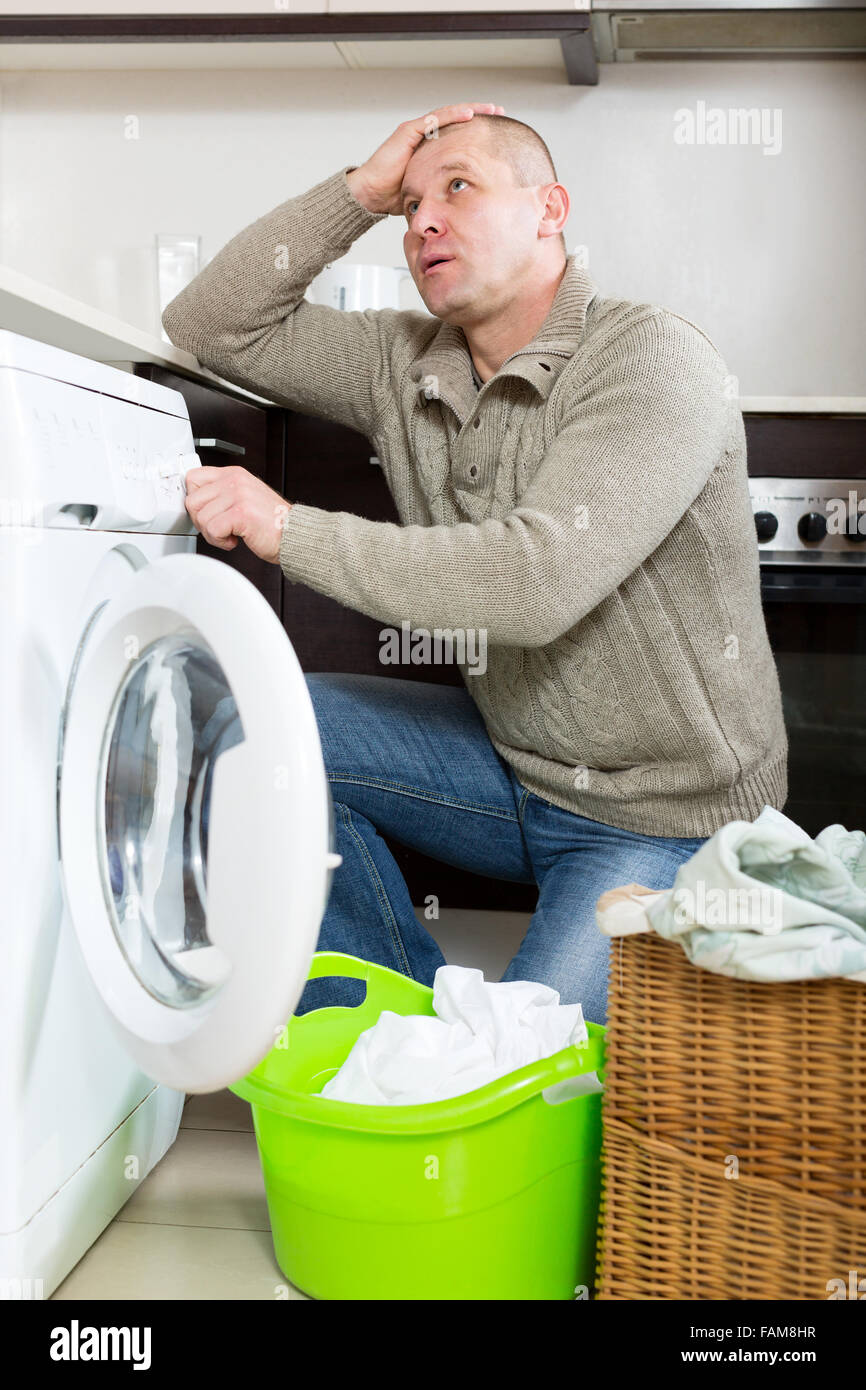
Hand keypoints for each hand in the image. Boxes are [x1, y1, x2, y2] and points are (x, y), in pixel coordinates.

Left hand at [183, 465, 290, 564]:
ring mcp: (238, 495)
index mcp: (233, 474)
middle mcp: (234, 481)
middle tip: (219, 528)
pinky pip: (212, 529)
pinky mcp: (241, 513)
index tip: (204, 513)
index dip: (195, 501)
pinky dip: (220, 541)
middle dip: (202, 521)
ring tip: (230, 534)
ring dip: (212, 534)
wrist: (294, 536)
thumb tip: (195, 503)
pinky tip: (234, 540)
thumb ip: (222, 495)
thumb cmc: (271, 523)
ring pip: (201, 518)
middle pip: (192, 501)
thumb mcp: (244, 498)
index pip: (192, 478)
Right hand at [346, 102, 505, 215]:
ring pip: (448, 114)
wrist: (372, 195)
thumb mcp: (427, 191)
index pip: (456, 134)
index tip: (494, 131)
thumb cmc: (394, 196)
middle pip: (455, 119)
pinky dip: (452, 115)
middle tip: (499, 112)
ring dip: (470, 110)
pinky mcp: (408, 131)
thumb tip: (462, 204)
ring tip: (490, 109)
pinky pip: (434, 119)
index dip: (474, 131)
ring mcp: (415, 131)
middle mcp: (423, 135)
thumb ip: (442, 189)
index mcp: (428, 148)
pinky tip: (469, 114)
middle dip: (478, 114)